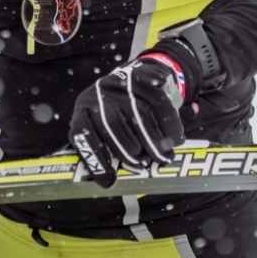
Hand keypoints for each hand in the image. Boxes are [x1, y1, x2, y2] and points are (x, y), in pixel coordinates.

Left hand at [68, 53, 188, 188]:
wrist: (141, 75)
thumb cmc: (120, 111)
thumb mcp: (104, 124)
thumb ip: (105, 146)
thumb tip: (109, 181)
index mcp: (84, 107)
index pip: (81, 132)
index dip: (94, 159)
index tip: (109, 182)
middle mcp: (100, 92)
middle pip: (111, 124)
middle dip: (128, 150)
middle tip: (142, 164)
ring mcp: (123, 83)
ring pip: (139, 115)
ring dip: (153, 142)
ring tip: (162, 158)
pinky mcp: (147, 78)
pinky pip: (161, 106)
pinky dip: (170, 128)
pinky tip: (175, 142)